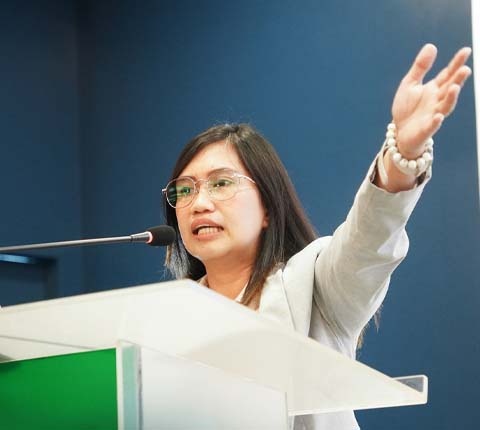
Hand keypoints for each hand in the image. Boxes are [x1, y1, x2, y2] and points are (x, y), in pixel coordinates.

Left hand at [391, 44, 471, 158]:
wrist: (400, 131)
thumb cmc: (407, 108)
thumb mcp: (410, 84)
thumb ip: (420, 67)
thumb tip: (431, 45)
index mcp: (434, 89)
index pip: (447, 74)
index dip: (456, 64)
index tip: (466, 51)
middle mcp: (437, 101)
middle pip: (450, 89)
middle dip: (457, 80)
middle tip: (465, 69)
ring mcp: (433, 115)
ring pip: (445, 106)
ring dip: (451, 98)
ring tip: (455, 88)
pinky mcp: (425, 129)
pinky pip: (432, 125)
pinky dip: (436, 121)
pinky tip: (438, 117)